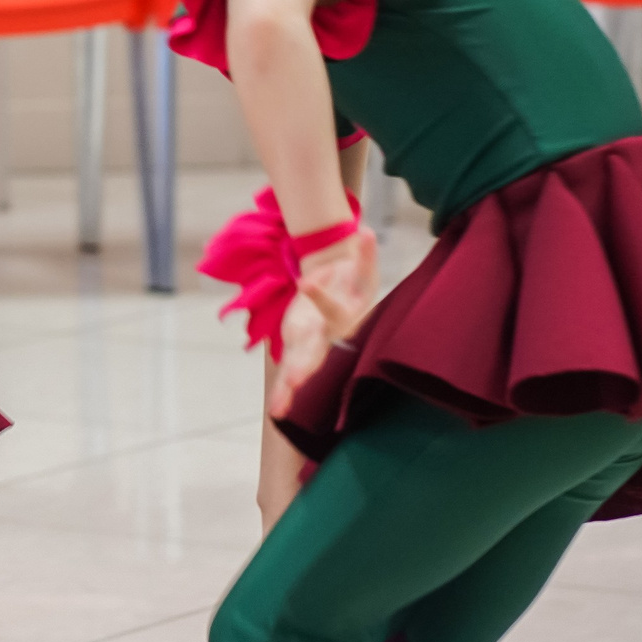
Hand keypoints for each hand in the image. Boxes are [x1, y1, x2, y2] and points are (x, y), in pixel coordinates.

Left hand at [265, 227, 377, 416]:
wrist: (349, 298)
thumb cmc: (354, 283)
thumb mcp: (360, 269)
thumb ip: (364, 254)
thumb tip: (363, 231)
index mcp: (345, 316)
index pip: (331, 308)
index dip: (319, 296)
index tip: (305, 282)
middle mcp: (331, 337)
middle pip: (317, 353)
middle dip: (306, 366)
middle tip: (295, 380)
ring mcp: (315, 347)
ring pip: (303, 370)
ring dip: (291, 387)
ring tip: (279, 407)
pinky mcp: (302, 351)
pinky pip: (292, 374)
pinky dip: (285, 392)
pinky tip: (277, 410)